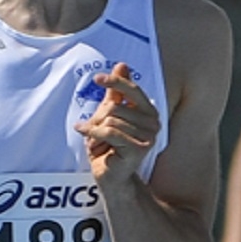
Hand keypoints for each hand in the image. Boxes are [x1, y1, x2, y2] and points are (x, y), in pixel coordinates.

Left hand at [75, 62, 159, 183]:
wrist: (111, 176)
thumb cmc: (110, 147)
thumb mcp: (109, 116)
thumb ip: (116, 94)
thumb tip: (122, 65)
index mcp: (149, 111)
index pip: (132, 90)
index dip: (115, 82)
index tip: (97, 79)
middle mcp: (153, 122)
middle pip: (116, 107)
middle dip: (98, 118)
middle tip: (93, 131)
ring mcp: (149, 136)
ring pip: (111, 120)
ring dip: (96, 131)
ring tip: (95, 142)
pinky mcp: (140, 148)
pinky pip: (110, 132)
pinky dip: (93, 134)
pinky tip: (86, 138)